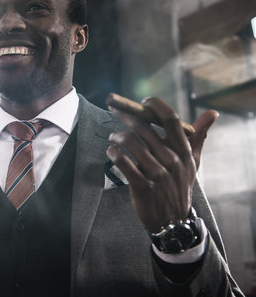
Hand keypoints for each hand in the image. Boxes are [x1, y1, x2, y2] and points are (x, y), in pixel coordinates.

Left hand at [106, 96, 217, 231]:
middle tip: (115, 112)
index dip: (156, 106)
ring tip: (113, 136)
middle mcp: (172, 161)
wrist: (173, 222)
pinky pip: (124, 164)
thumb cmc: (179, 186)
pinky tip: (111, 152)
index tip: (144, 101)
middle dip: (127, 117)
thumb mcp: (193, 163)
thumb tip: (212, 113)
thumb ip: (199, 137)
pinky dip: (114, 154)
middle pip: (146, 130)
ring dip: (118, 136)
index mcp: (184, 152)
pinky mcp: (142, 187)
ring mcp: (157, 174)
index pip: (171, 120)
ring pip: (132, 144)